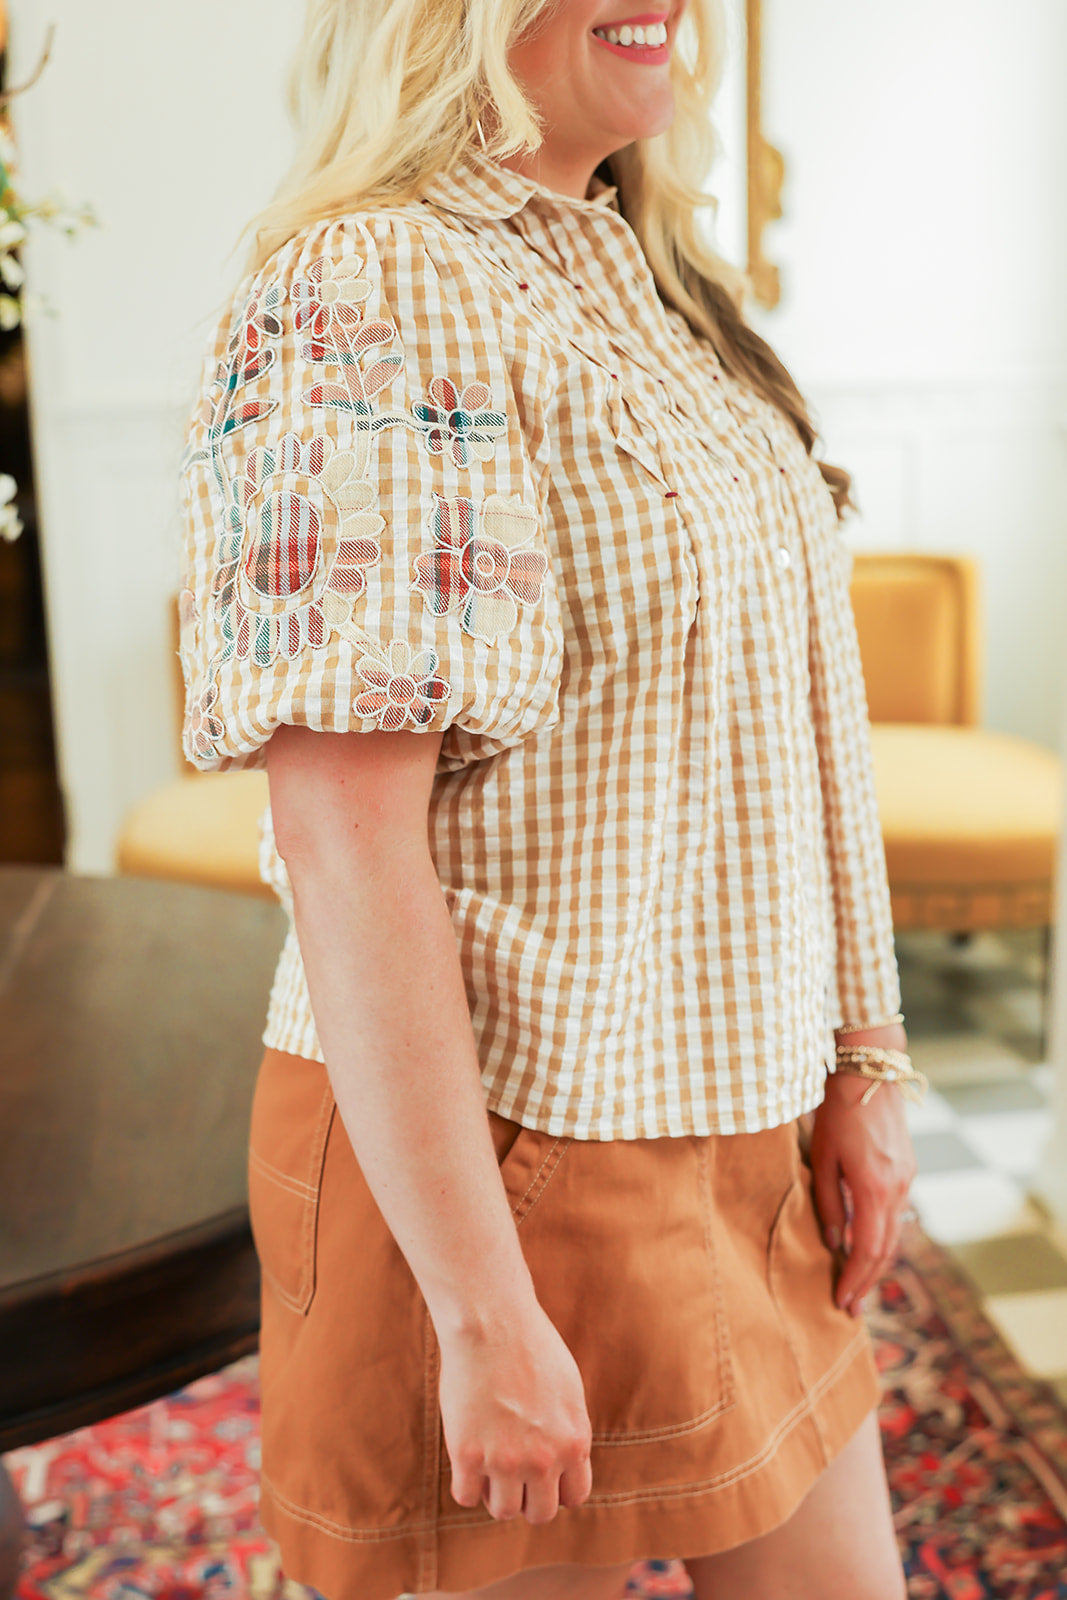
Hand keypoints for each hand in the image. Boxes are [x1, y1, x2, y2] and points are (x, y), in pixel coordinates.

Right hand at [438, 1299, 592, 1523]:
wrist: (490, 1322)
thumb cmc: (529, 1344)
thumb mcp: (567, 1388)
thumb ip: (568, 1430)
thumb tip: (565, 1459)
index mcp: (574, 1441)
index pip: (573, 1498)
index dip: (555, 1488)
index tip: (540, 1472)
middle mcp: (544, 1459)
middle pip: (539, 1513)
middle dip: (527, 1497)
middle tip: (512, 1471)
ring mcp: (506, 1461)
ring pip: (504, 1511)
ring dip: (495, 1492)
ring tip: (488, 1461)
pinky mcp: (468, 1456)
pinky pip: (466, 1496)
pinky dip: (466, 1483)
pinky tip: (466, 1456)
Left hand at [809, 1056, 917, 1316]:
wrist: (869, 1075)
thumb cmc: (836, 1113)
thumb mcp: (821, 1158)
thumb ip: (828, 1202)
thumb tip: (835, 1242)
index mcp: (874, 1188)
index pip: (868, 1249)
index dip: (854, 1279)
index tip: (841, 1301)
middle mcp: (897, 1189)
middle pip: (886, 1250)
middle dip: (868, 1281)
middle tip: (851, 1308)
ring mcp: (906, 1180)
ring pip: (894, 1234)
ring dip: (877, 1264)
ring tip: (858, 1286)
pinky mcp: (907, 1171)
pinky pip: (895, 1215)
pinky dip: (882, 1238)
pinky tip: (865, 1248)